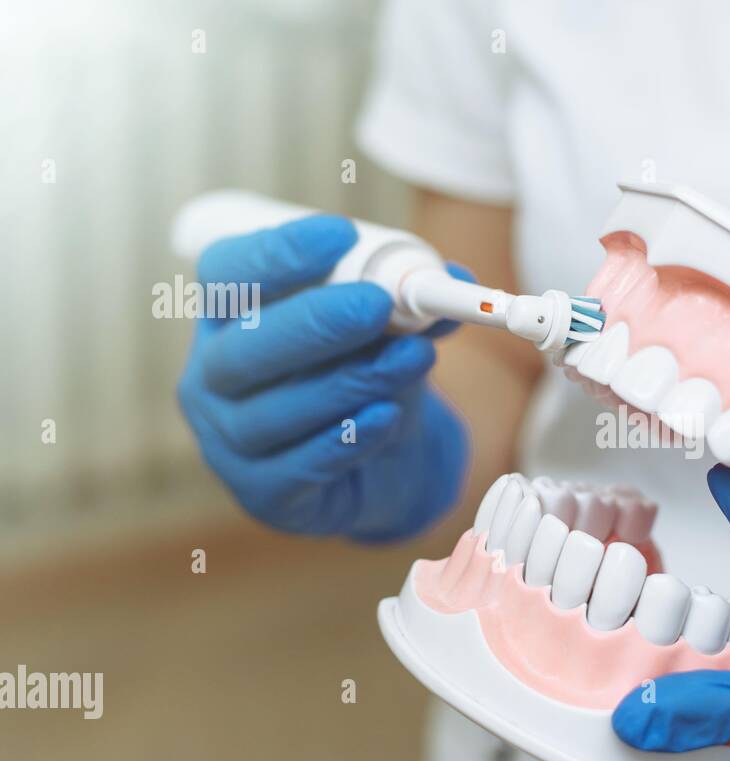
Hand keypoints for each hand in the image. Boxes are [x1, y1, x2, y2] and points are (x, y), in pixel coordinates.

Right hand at [177, 215, 468, 540]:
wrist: (380, 467)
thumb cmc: (364, 382)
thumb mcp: (386, 335)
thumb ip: (411, 307)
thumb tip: (452, 275)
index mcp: (229, 319)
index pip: (227, 275)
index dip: (277, 253)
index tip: (341, 234)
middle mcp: (214, 378)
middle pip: (244, 349)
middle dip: (314, 324)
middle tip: (375, 304)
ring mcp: (229, 442)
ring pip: (275, 412)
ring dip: (350, 381)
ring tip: (413, 358)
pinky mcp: (264, 495)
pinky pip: (300, 467)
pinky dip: (348, 439)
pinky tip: (388, 416)